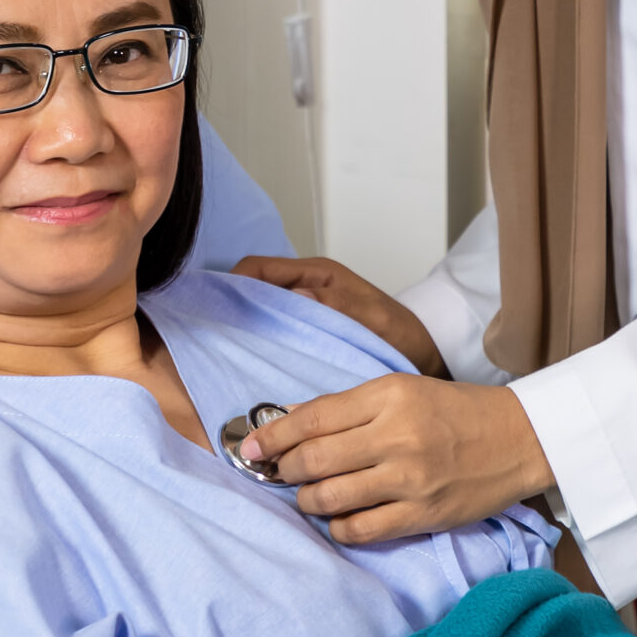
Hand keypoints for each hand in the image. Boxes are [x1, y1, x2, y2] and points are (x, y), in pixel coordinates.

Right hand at [232, 255, 448, 378]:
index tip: (214, 307)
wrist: (424, 352)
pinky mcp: (308, 333)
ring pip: (261, 313)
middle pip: (253, 290)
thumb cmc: (402, 330)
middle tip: (213, 338)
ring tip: (226, 356)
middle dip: (231, 308)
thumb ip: (340, 305)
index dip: (232, 282)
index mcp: (316, 275)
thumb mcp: (374, 318)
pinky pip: (276, 333)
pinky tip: (254, 368)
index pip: (259, 268)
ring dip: (245, 329)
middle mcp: (305, 289)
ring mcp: (306, 312)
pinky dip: (262, 345)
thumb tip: (299, 297)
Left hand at [236, 374, 552, 544]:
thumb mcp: (402, 390)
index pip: (313, 417)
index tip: (251, 446)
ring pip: (331, 497)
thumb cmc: (457, 411)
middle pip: (314, 460)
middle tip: (278, 473)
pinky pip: (361, 530)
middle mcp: (397, 436)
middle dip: (285, 470)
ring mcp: (410, 478)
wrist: (519, 438)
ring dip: (307, 501)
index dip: (273, 435)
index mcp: (389, 396)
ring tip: (308, 496)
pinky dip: (339, 527)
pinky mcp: (423, 514)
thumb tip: (291, 421)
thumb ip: (349, 407)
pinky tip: (339, 519)